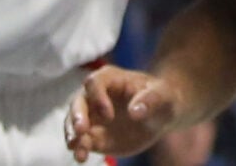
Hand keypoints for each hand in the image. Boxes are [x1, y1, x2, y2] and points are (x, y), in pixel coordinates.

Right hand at [67, 66, 181, 160]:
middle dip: (77, 116)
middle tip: (81, 130)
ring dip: (73, 136)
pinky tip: (81, 157)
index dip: (98, 97)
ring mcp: (92, 116)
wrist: (161, 115)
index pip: (95, 83)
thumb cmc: (162, 97)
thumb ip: (150, 100)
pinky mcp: (94, 135)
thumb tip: (135, 112)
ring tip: (78, 150)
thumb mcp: (163, 95)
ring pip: (73, 123)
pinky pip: (81, 141)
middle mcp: (96, 96)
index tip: (108, 115)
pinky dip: (78, 148)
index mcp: (111, 78)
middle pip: (78, 102)